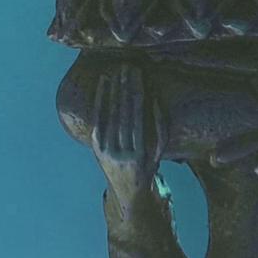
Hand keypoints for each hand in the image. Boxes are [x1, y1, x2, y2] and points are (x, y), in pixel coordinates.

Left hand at [87, 63, 158, 192]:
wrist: (126, 191)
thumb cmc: (148, 166)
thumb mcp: (161, 151)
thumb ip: (161, 127)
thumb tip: (155, 99)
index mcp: (140, 153)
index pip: (138, 116)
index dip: (138, 93)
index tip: (140, 74)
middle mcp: (121, 152)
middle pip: (123, 113)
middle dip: (126, 87)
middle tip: (128, 66)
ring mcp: (106, 150)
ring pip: (109, 115)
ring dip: (113, 90)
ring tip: (117, 71)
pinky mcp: (95, 147)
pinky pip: (97, 120)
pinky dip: (100, 100)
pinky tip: (103, 84)